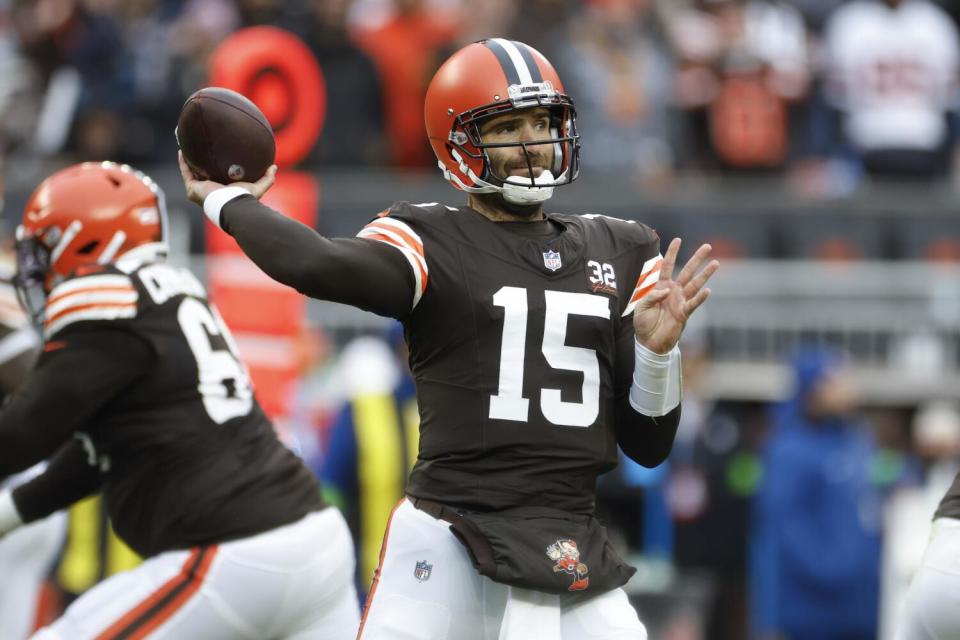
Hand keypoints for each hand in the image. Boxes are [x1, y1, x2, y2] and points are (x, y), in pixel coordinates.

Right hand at [178, 151, 276, 205]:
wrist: (232, 205)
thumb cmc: (244, 198)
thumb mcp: (258, 187)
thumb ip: (267, 178)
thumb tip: (274, 166)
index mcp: (223, 190)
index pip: (218, 177)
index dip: (217, 167)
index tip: (218, 156)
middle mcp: (210, 190)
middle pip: (203, 174)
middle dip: (201, 163)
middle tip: (202, 149)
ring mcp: (200, 190)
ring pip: (192, 172)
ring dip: (189, 160)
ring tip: (189, 146)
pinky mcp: (192, 188)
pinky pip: (185, 172)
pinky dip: (183, 162)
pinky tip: (182, 150)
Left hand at [633, 238, 718, 353]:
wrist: (649, 342)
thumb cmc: (643, 324)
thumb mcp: (641, 307)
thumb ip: (652, 296)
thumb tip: (666, 290)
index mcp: (661, 287)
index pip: (667, 266)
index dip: (672, 253)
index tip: (678, 239)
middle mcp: (673, 292)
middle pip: (687, 271)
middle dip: (697, 259)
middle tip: (708, 246)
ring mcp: (680, 302)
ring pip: (695, 284)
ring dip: (705, 274)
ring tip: (716, 263)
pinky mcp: (684, 314)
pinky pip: (693, 304)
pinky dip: (700, 298)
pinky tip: (708, 290)